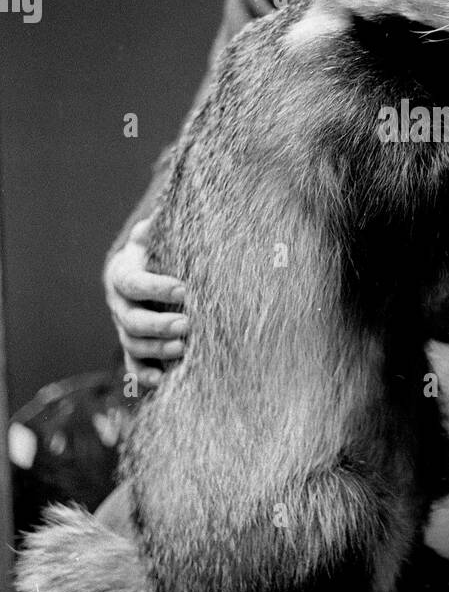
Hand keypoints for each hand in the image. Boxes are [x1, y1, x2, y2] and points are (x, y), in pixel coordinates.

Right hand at [104, 217, 187, 387]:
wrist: (138, 271)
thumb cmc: (154, 249)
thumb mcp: (153, 234)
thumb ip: (157, 226)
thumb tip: (164, 210)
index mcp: (122, 274)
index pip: (135, 283)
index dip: (156, 286)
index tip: (184, 287)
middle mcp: (118, 305)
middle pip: (131, 320)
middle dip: (158, 325)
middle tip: (186, 324)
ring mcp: (123, 328)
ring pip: (132, 344)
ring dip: (156, 350)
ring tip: (182, 350)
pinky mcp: (132, 347)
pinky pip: (132, 365)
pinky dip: (143, 375)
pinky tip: (161, 381)